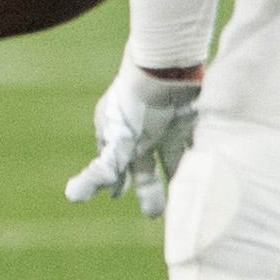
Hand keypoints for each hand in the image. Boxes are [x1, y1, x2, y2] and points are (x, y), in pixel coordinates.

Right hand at [64, 60, 200, 217]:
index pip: (112, 163)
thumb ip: (102, 172)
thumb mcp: (118, 141)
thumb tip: (71, 197)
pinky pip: (195, 145)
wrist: (169, 66)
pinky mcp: (189, 121)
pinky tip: (207, 177)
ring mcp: (165, 125)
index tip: (116, 196)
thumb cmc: (137, 104)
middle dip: (148, 191)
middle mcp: (139, 131)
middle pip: (143, 167)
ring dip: (176, 178)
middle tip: (153, 214)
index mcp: (117, 132)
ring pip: (170, 159)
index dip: (114, 182)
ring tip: (184, 203)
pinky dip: (201, 161)